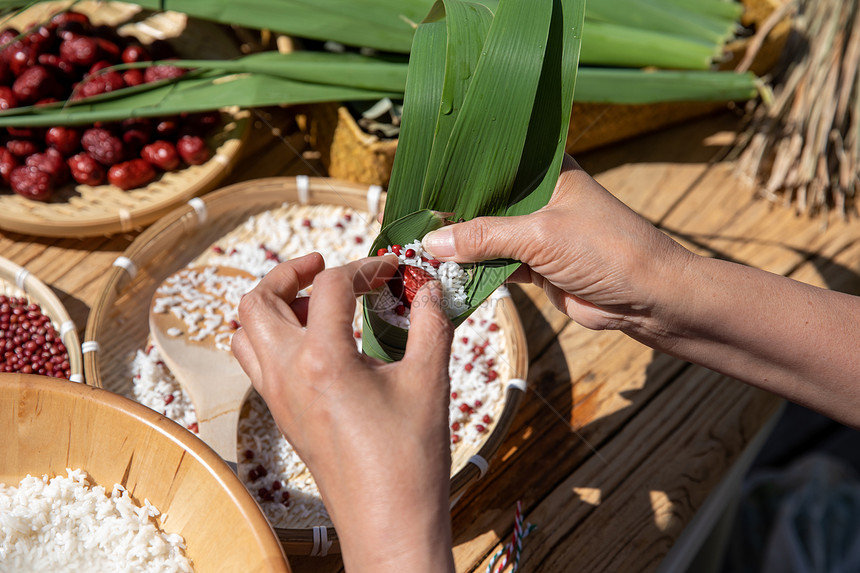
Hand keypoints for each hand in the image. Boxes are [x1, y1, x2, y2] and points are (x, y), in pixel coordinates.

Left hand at [232, 253, 455, 572]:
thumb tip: (429, 287)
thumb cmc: (410, 459)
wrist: (388, 524)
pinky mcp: (282, 416)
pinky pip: (257, 362)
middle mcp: (287, 374)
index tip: (392, 272)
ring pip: (247, 332)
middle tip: (326, 267)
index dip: (365, 267)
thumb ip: (430, 323)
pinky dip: (274, 338)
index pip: (332, 286)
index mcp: (323, 360)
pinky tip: (318, 344)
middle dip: (290, 273)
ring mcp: (278, 398)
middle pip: (258, 301)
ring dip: (275, 306)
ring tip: (317, 304)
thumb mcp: (428, 381)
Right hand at [423, 154, 692, 331]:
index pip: (496, 162)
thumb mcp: (540, 235)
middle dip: (454, 214)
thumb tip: (431, 242)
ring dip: (462, 246)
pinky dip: (476, 270)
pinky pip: (497, 263)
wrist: (647, 299)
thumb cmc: (605, 249)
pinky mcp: (538, 265)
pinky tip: (446, 271)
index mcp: (549, 169)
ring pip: (489, 236)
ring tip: (419, 245)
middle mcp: (541, 196)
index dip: (461, 171)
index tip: (422, 178)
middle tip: (411, 217)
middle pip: (487, 202)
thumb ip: (484, 237)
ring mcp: (539, 232)